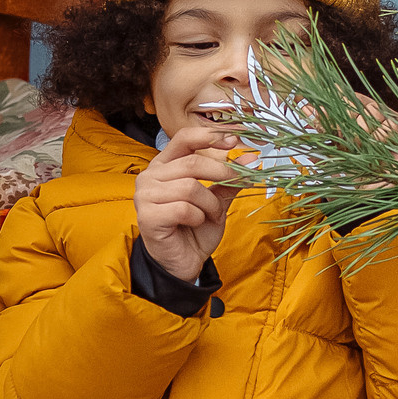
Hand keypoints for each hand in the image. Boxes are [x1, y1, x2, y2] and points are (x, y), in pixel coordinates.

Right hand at [134, 123, 239, 281]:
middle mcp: (150, 176)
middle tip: (240, 182)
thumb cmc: (195, 229)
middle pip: (192, 162)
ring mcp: (145, 195)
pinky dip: (198, 217)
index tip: (236, 139)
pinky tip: (195, 223)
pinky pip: (183, 208)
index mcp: (165, 165)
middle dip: (223, 173)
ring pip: (190, 187)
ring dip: (210, 204)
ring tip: (211, 215)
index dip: (210, 136)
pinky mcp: (147, 216)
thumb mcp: (217, 200)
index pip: (184, 137)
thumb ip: (229, 179)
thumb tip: (252, 158)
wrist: (182, 262)